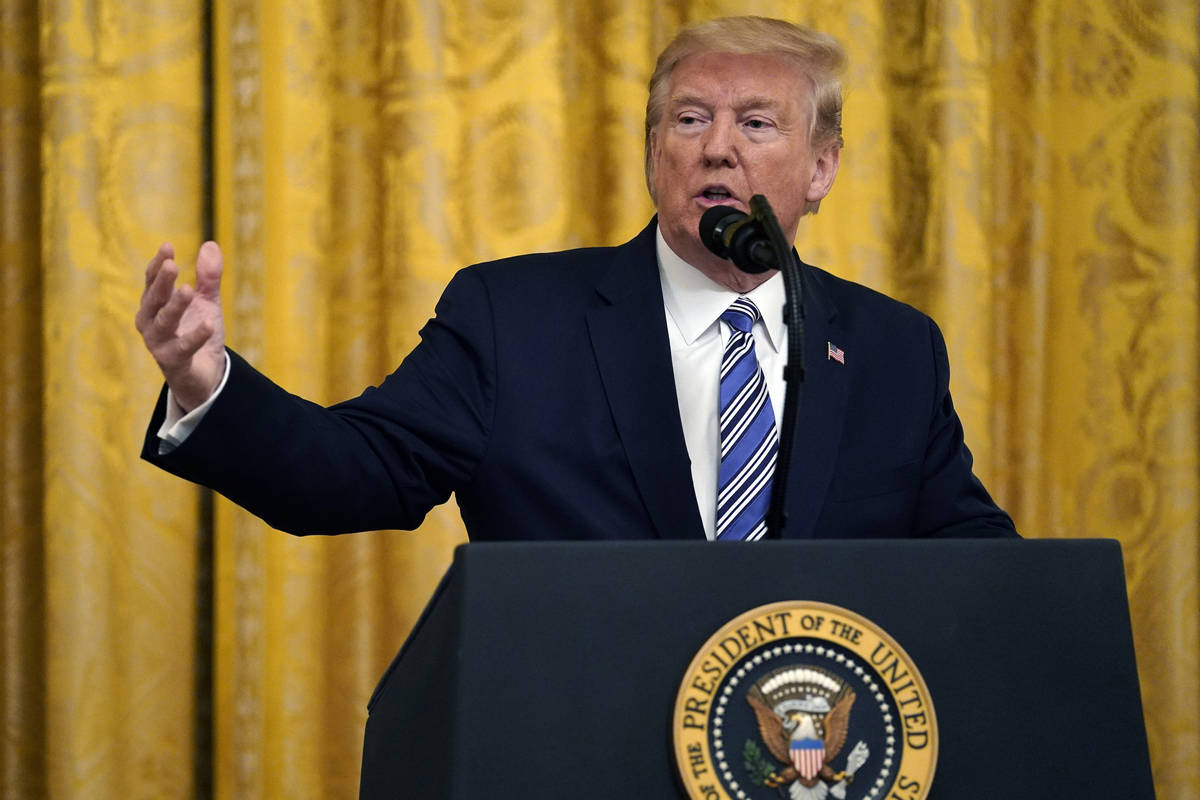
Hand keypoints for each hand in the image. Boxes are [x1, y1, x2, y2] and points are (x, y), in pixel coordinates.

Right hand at [135, 241, 226, 411]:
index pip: (152, 281)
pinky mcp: (173, 362)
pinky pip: (183, 348)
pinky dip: (195, 336)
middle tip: (171, 264)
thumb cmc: (198, 333)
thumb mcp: (207, 302)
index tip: (168, 246)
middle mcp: (150, 323)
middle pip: (154, 299)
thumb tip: (211, 244)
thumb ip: (208, 277)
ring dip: (175, 306)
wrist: (204, 374)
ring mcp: (158, 344)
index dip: (158, 264)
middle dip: (161, 282)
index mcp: (154, 305)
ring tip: (188, 290)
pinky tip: (209, 323)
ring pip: (163, 323)